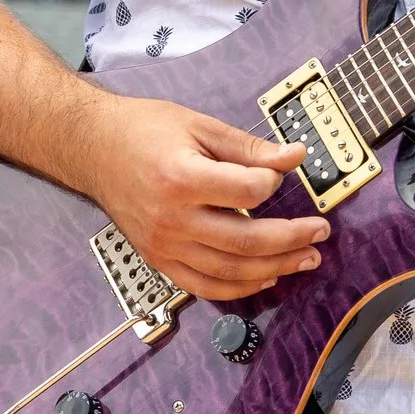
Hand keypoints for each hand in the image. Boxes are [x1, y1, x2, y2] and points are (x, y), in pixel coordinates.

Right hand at [72, 93, 329, 301]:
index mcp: (182, 178)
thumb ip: (249, 147)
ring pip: (230, 270)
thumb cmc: (144, 130)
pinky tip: (267, 276)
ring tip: (307, 257)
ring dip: (276, 267)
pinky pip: (205, 286)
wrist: (93, 149)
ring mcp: (164, 245)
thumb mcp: (199, 126)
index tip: (282, 171)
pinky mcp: (159, 259)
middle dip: (292, 238)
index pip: (248, 192)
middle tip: (321, 231)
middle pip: (245, 240)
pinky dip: (240, 287)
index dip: (273, 182)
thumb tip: (295, 156)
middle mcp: (172, 219)